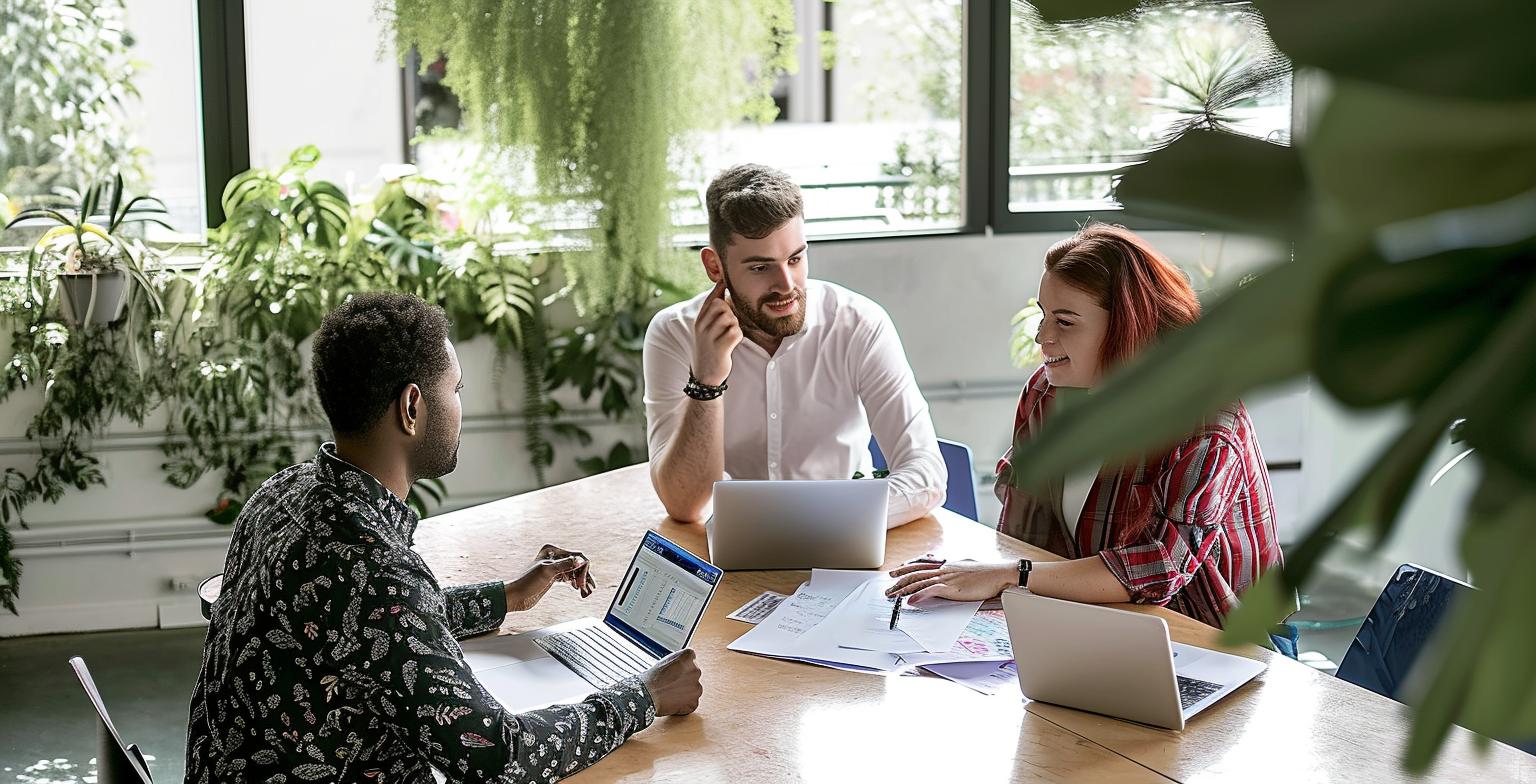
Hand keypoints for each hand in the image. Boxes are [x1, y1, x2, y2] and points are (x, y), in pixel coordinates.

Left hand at [504, 544, 594, 611]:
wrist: (515, 596)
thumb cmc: (526, 582)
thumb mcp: (547, 571)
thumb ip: (565, 565)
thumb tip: (580, 561)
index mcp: (552, 551)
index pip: (576, 556)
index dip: (583, 569)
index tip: (583, 582)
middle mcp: (554, 557)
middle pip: (577, 564)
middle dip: (585, 576)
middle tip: (590, 588)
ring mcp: (554, 567)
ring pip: (575, 572)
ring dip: (582, 581)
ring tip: (588, 591)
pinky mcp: (553, 577)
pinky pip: (570, 578)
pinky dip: (576, 584)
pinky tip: (580, 590)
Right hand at [641, 649, 702, 715]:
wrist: (647, 695)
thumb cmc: (652, 678)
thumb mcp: (665, 660)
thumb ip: (678, 661)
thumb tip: (681, 666)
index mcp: (688, 656)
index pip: (691, 659)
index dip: (682, 666)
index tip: (677, 670)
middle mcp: (696, 670)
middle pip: (693, 674)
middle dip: (685, 679)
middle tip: (672, 683)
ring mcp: (696, 687)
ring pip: (694, 689)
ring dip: (686, 691)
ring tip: (671, 692)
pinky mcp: (694, 702)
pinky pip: (692, 703)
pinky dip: (685, 704)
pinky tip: (674, 701)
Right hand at [691, 279, 741, 386]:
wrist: (704, 376)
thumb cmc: (710, 349)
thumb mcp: (706, 330)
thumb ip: (712, 312)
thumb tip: (721, 288)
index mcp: (699, 321)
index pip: (710, 299)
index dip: (719, 288)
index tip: (726, 279)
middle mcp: (702, 327)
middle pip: (721, 305)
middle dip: (730, 312)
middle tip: (728, 325)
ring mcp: (709, 337)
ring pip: (730, 318)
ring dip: (735, 326)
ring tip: (728, 336)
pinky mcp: (720, 347)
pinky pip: (736, 332)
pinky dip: (738, 337)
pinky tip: (731, 344)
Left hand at [884, 558, 1015, 602]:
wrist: (1000, 573)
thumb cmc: (988, 572)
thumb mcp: (968, 566)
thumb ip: (956, 567)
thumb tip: (949, 566)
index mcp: (947, 564)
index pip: (923, 564)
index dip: (908, 567)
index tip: (898, 570)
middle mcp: (944, 569)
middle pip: (916, 572)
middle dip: (900, 578)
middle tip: (888, 583)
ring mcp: (947, 578)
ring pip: (919, 581)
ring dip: (904, 589)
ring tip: (892, 595)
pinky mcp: (952, 588)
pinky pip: (931, 591)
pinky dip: (918, 596)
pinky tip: (909, 601)